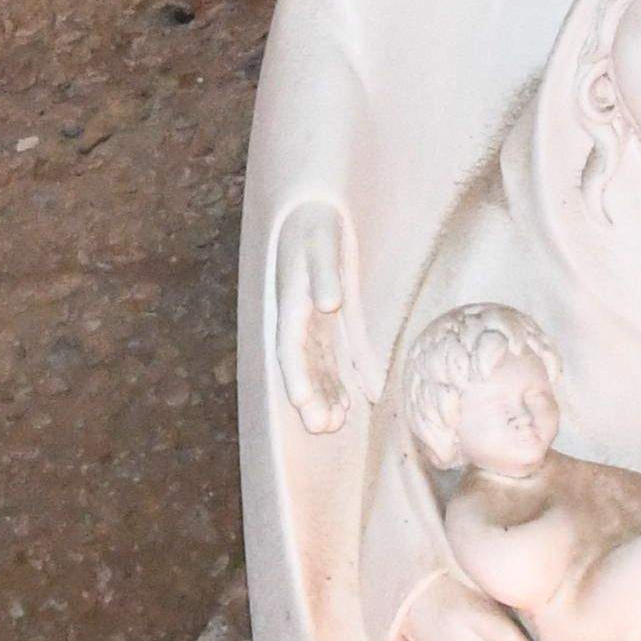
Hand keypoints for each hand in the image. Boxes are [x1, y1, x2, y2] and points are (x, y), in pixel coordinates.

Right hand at [273, 202, 357, 435]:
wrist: (315, 213)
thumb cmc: (317, 226)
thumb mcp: (323, 244)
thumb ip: (326, 274)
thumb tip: (328, 304)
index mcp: (291, 302)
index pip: (290, 346)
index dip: (296, 375)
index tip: (302, 402)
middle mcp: (298, 320)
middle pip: (301, 366)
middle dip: (310, 398)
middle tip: (322, 428)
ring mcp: (313, 324)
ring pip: (316, 367)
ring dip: (324, 396)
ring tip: (335, 425)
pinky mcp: (329, 323)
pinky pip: (332, 358)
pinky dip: (338, 381)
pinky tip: (350, 404)